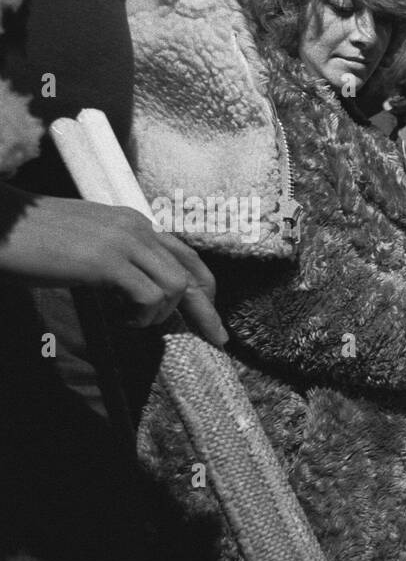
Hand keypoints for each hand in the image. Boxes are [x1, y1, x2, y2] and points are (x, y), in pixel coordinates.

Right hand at [0, 189, 227, 344]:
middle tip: (218, 339)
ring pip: (175, 286)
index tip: (212, 315)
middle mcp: (135, 226)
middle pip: (190, 273)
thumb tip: (143, 289)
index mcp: (133, 221)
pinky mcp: (106, 261)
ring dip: (159, 314)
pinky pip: (149, 297)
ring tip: (130, 320)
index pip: (185, 254)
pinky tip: (118, 319)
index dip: (205, 286)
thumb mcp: (87, 244)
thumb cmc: (32, 241)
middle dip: (206, 311)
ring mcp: (122, 242)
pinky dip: (141, 316)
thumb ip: (119, 258)